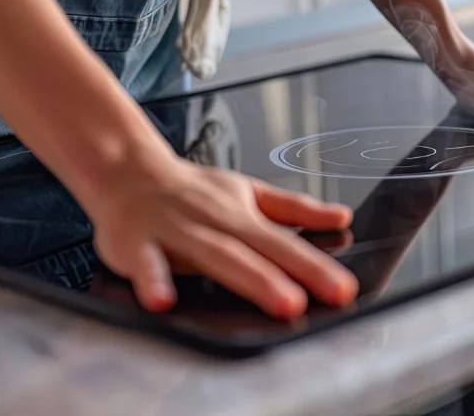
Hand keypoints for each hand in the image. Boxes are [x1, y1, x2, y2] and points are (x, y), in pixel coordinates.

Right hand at [84, 152, 357, 318]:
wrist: (128, 170)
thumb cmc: (192, 190)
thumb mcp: (250, 192)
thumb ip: (294, 208)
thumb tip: (342, 217)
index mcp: (243, 216)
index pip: (286, 243)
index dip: (316, 267)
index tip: (345, 290)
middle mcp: (216, 223)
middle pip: (260, 250)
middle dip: (297, 274)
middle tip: (331, 296)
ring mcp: (178, 232)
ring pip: (218, 256)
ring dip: (252, 279)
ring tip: (283, 303)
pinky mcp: (137, 244)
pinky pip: (146, 264)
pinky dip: (153, 280)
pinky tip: (163, 301)